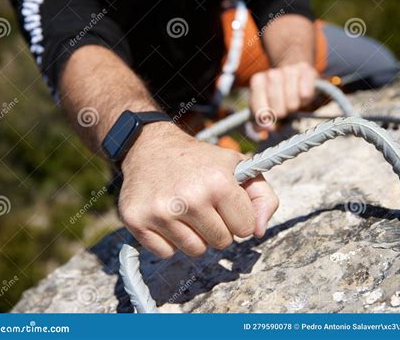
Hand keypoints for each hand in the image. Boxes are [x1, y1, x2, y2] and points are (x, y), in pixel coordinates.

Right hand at [118, 122, 278, 257]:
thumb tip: (259, 232)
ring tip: (185, 210)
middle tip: (204, 205)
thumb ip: (263, 198)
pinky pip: (166, 253)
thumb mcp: (239, 167)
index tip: (226, 203)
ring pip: (195, 251)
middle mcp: (190, 198)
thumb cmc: (201, 161)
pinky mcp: (136, 221)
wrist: (151, 147)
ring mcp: (160, 212)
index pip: (246, 229)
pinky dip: (169, 240)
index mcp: (219, 182)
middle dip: (218, 227)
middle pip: (221, 243)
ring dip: (194, 236)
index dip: (238, 217)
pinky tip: (166, 216)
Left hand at [249, 62, 317, 128]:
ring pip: (291, 98)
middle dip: (281, 111)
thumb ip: (259, 121)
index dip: (264, 117)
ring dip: (293, 105)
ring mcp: (289, 69)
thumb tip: (262, 130)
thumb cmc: (278, 96)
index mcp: (257, 81)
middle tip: (284, 110)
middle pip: (276, 102)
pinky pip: (305, 92)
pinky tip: (302, 94)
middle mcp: (271, 73)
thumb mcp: (265, 107)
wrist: (295, 74)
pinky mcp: (305, 70)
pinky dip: (304, 98)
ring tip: (293, 102)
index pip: (258, 104)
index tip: (271, 127)